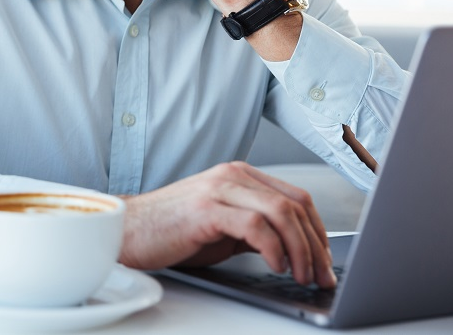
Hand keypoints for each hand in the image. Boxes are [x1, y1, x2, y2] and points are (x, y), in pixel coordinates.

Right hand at [119, 162, 336, 287]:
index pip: (296, 197)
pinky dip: (273, 248)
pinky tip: (275, 266)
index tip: (325, 261)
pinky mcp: (206, 209)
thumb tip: (296, 252)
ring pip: (281, 212)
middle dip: (316, 245)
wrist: (127, 232)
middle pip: (294, 205)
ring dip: (300, 250)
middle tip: (322, 276)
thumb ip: (257, 230)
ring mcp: (219, 189)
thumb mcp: (223, 229)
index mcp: (239, 175)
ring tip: (302, 276)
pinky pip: (255, 225)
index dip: (318, 231)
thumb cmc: (171, 232)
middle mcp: (232, 175)